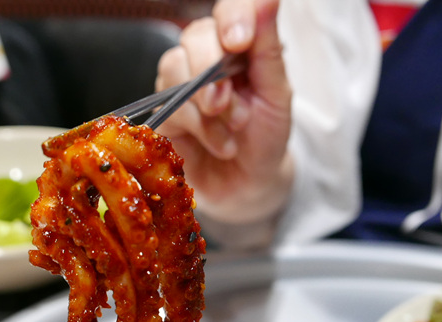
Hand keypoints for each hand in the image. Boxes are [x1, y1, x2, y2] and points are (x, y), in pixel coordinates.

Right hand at [157, 0, 292, 227]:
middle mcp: (208, 56)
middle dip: (212, 71)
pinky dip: (198, 126)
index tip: (238, 42)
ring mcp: (182, 82)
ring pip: (175, 66)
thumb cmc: (265, 137)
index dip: (231, 19)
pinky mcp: (165, 110)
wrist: (248, 184)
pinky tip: (220, 142)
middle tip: (229, 104)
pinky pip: (168, 103)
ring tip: (232, 129)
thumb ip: (268, 47)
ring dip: (205, 103)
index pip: (229, 10)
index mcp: (240, 44)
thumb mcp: (277, 94)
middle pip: (195, 36)